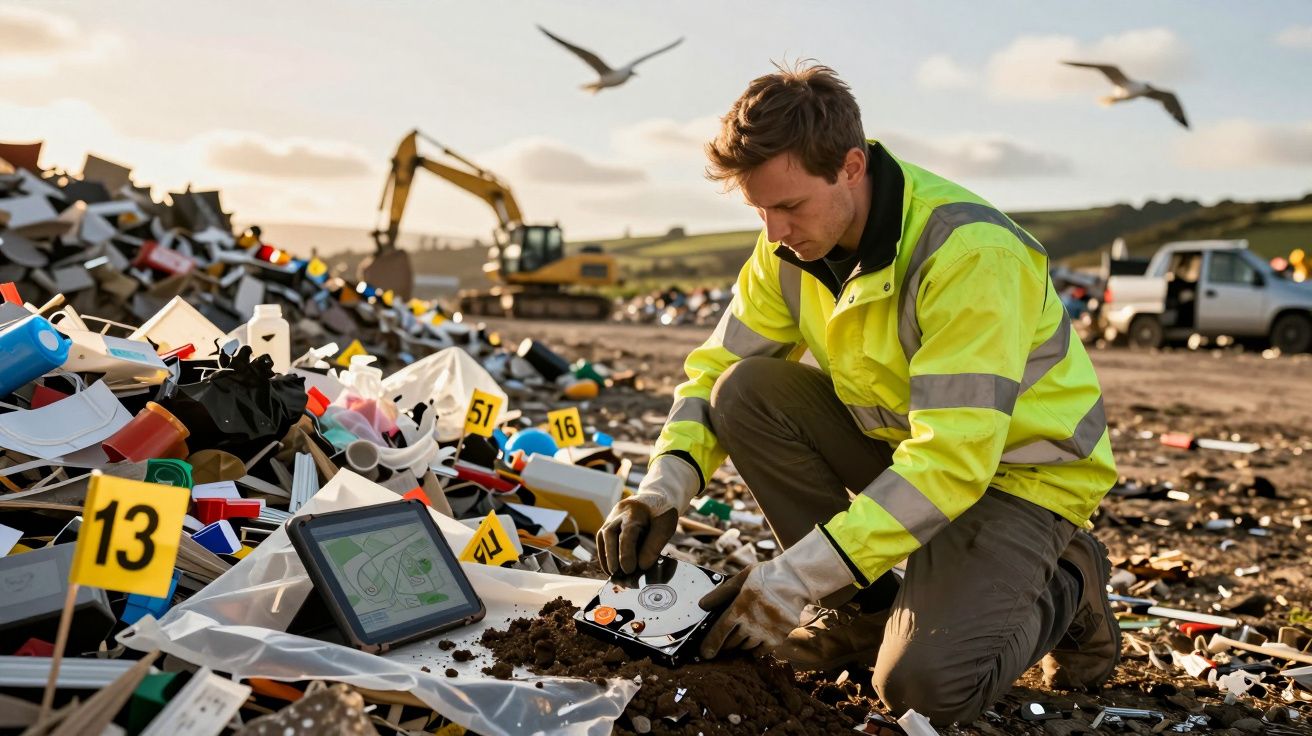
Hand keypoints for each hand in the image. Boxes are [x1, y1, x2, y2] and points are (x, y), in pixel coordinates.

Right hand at [596, 455, 698, 575]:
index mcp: (636, 511)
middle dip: (612, 556)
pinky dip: (604, 554)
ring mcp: (611, 517)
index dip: (627, 552)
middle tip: (618, 574)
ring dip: (606, 557)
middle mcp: (619, 512)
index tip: (629, 570)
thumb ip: (654, 545)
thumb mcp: (665, 527)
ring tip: (613, 574)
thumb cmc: (661, 514)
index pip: (628, 532)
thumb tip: (641, 566)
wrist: (654, 498)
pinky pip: (602, 539)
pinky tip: (609, 568)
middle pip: (610, 533)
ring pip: (603, 536)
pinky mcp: (608, 523)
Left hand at [698, 528, 854, 658]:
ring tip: (742, 636)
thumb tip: (702, 604)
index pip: (719, 632)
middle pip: (731, 642)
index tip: (705, 654)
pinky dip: (755, 650)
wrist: (795, 581)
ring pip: (745, 647)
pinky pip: (760, 652)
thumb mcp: (741, 578)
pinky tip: (755, 642)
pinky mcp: (777, 638)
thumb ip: (721, 593)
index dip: (710, 645)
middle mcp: (750, 624)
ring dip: (741, 644)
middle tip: (724, 641)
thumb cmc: (766, 576)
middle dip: (726, 643)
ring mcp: (764, 633)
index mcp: (739, 608)